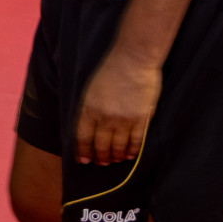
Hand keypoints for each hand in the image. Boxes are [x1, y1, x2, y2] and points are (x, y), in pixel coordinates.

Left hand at [74, 50, 161, 166]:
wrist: (133, 58)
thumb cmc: (110, 67)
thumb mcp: (90, 87)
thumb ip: (88, 107)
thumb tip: (88, 125)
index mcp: (88, 109)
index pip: (82, 138)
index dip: (82, 151)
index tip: (83, 160)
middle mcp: (104, 118)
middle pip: (100, 145)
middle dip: (100, 157)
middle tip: (101, 163)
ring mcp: (123, 120)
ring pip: (117, 147)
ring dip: (115, 156)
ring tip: (114, 160)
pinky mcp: (140, 119)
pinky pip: (135, 142)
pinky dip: (131, 151)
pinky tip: (129, 155)